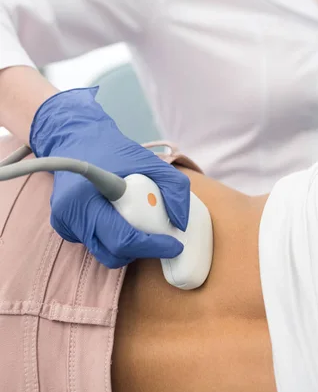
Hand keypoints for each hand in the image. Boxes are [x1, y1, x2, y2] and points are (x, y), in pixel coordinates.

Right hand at [30, 87, 189, 267]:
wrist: (77, 139)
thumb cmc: (114, 151)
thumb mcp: (151, 161)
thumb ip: (174, 188)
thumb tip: (180, 223)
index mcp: (91, 196)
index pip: (123, 237)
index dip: (151, 246)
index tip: (174, 245)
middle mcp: (72, 214)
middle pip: (114, 251)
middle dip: (143, 250)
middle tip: (163, 240)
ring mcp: (65, 223)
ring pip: (105, 252)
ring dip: (128, 247)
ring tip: (140, 223)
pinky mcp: (63, 227)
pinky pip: (95, 244)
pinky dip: (112, 239)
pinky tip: (118, 216)